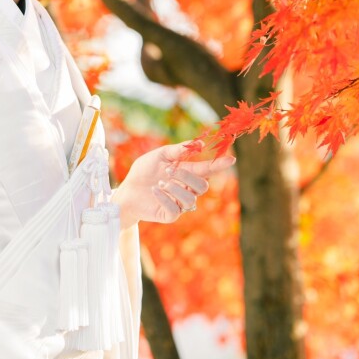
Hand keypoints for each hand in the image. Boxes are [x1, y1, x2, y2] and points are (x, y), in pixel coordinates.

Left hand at [111, 141, 235, 227]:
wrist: (127, 190)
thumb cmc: (144, 172)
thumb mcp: (160, 155)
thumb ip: (178, 150)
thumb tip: (200, 144)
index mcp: (187, 173)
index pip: (207, 170)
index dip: (219, 165)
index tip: (231, 159)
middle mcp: (187, 189)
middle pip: (202, 186)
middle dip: (187, 176)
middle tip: (168, 170)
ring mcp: (180, 203)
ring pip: (190, 198)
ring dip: (175, 188)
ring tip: (160, 183)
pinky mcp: (170, 215)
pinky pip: (176, 209)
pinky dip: (165, 198)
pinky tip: (155, 191)